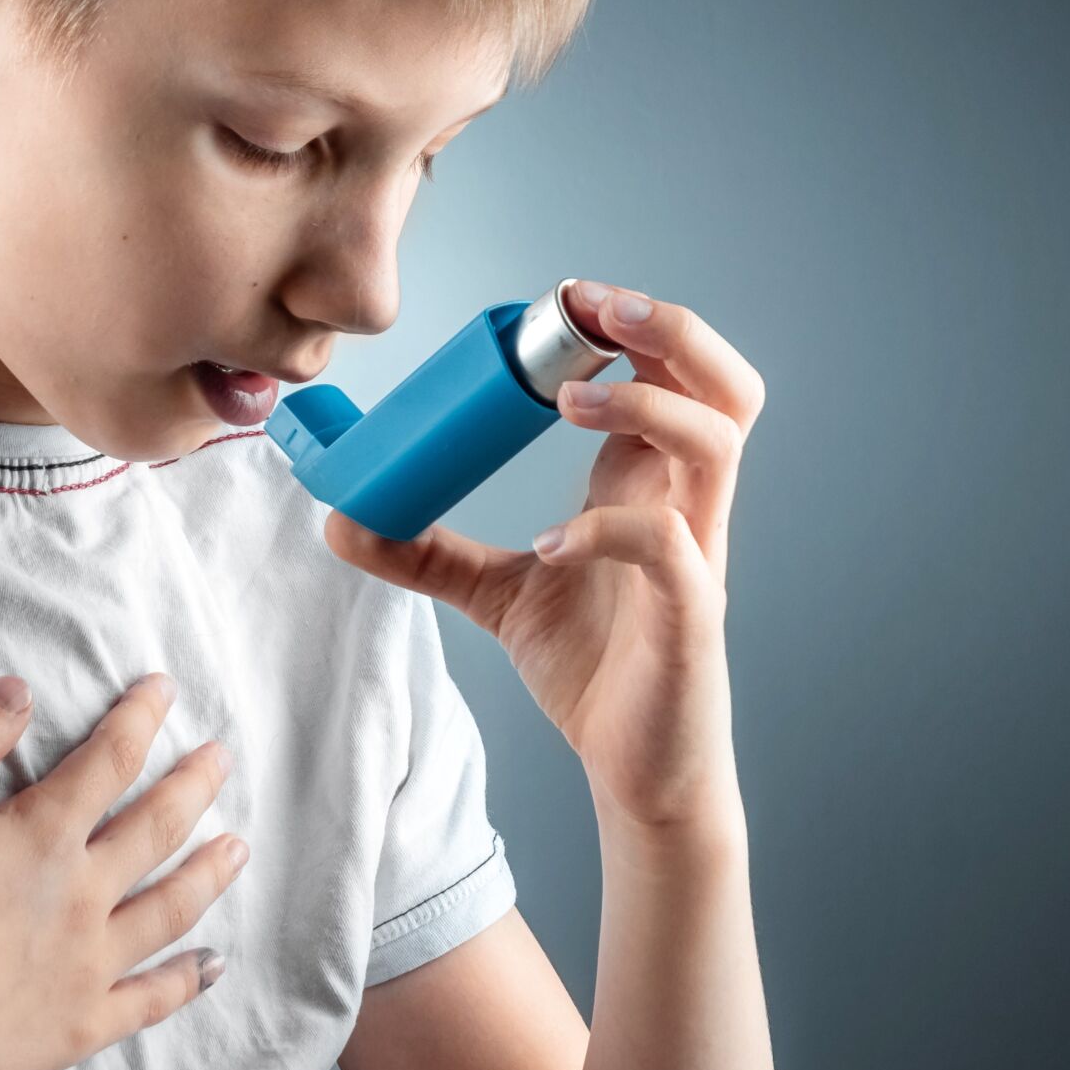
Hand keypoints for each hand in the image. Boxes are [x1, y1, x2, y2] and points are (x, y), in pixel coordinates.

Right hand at [0, 673, 247, 1069]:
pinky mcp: (77, 1027)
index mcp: (41, 837)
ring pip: (171, 907)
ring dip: (209, 871)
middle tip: (220, 758)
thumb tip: (18, 690)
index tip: (164, 689)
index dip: (140, 717)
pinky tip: (212, 963)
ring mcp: (87, 968)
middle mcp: (81, 897)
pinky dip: (189, 978)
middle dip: (194, 784)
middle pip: (158, 827)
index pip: (110, 760)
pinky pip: (151, 999)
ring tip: (238, 846)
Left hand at [325, 281, 765, 838]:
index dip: (630, 325)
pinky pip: (670, 549)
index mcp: (648, 484)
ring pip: (718, 443)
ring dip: (648, 405)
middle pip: (727, 385)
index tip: (562, 297)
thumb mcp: (497, 592)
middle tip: (597, 310)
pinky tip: (550, 542)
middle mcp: (685, 506)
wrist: (638, 772)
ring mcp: (697, 556)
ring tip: (572, 402)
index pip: (670, 375)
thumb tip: (342, 517)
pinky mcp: (691, 616)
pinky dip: (606, 531)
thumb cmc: (595, 668)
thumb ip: (431, 549)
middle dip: (670, 330)